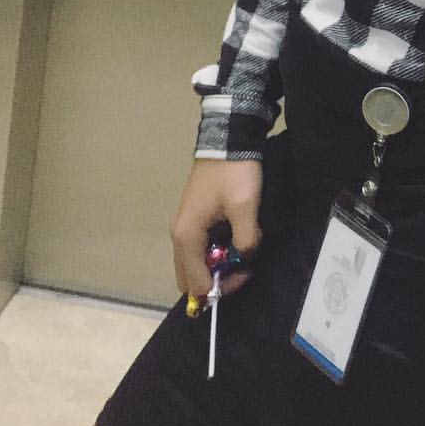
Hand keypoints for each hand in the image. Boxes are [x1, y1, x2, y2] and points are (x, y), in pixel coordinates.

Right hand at [170, 158, 262, 301]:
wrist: (228, 139)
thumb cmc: (234, 173)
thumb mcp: (245, 207)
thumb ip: (245, 240)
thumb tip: (245, 258)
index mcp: (186, 236)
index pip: (195, 282)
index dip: (220, 286)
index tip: (245, 272)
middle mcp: (179, 234)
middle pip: (189, 276)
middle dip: (215, 279)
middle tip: (242, 268)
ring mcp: (184, 225)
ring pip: (194, 262)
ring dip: (215, 265)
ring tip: (241, 253)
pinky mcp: (194, 218)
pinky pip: (199, 248)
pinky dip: (214, 252)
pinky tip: (234, 240)